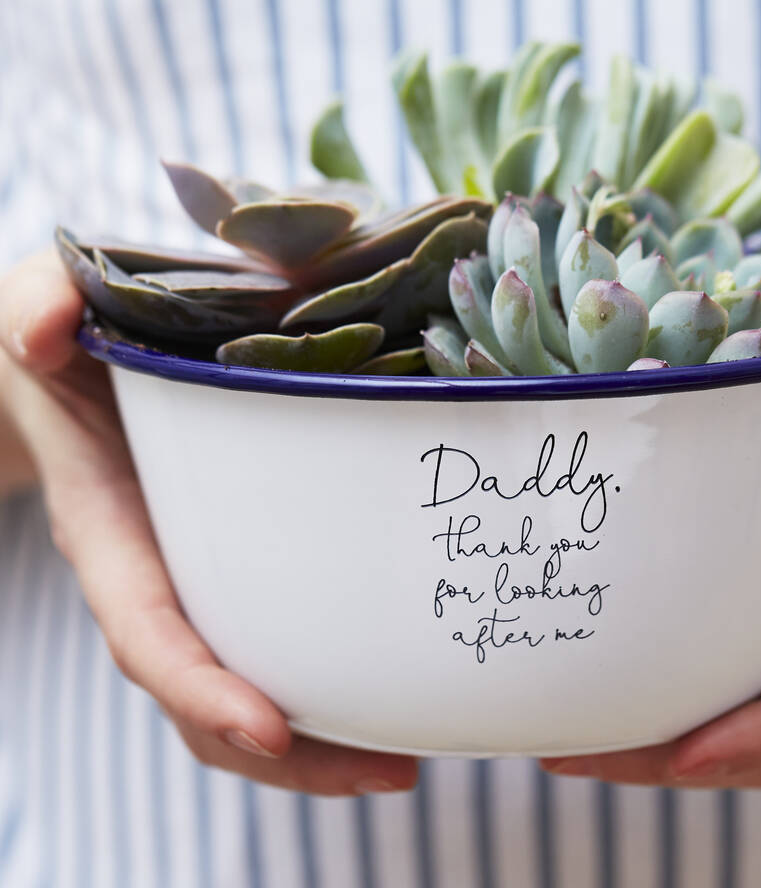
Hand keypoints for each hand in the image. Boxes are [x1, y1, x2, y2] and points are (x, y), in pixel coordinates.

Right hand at [0, 250, 417, 795]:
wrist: (65, 355)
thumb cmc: (60, 333)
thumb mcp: (42, 303)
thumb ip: (38, 311)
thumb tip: (46, 333)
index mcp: (109, 523)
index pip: (149, 628)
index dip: (198, 687)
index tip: (267, 729)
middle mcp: (152, 569)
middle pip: (207, 692)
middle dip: (288, 753)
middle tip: (391, 772)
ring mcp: (193, 574)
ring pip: (244, 684)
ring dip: (318, 739)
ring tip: (407, 760)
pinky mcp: (233, 559)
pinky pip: (271, 636)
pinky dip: (325, 677)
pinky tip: (392, 687)